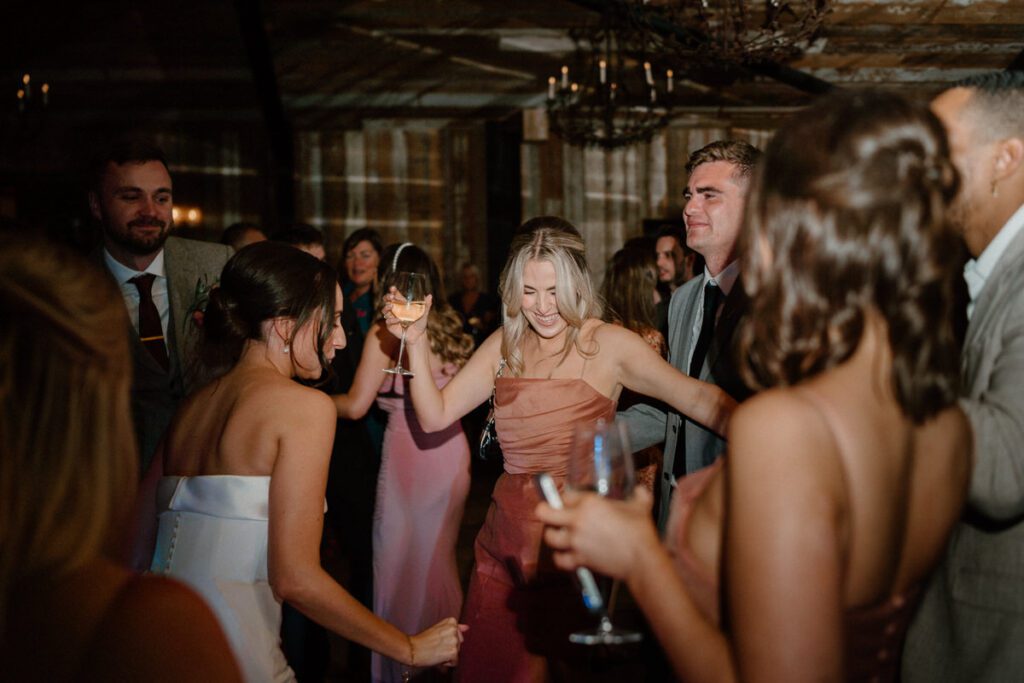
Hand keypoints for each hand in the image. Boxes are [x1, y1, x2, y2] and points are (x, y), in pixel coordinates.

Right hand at [382, 289, 431, 344]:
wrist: (418, 336)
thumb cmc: (420, 323)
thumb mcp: (424, 314)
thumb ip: (426, 305)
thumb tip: (430, 296)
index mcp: (402, 304)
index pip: (395, 295)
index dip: (393, 291)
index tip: (393, 288)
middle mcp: (395, 309)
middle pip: (387, 300)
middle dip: (387, 297)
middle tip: (391, 297)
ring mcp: (392, 317)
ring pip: (385, 310)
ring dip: (386, 307)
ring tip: (391, 307)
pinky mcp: (390, 325)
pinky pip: (388, 321)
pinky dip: (391, 320)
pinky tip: (398, 320)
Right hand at [409, 617, 467, 667]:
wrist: (412, 649)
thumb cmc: (423, 640)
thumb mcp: (439, 629)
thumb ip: (454, 628)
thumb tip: (467, 627)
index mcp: (451, 622)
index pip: (458, 636)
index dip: (447, 640)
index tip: (438, 639)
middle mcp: (454, 629)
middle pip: (459, 644)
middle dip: (449, 648)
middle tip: (436, 646)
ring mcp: (454, 640)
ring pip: (457, 653)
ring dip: (448, 656)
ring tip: (436, 651)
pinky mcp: (453, 652)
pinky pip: (455, 662)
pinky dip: (447, 663)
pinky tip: (438, 658)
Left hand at [536, 486, 658, 580]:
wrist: (641, 559)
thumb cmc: (640, 531)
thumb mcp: (641, 506)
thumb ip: (638, 494)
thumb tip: (639, 490)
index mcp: (590, 503)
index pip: (566, 495)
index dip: (567, 498)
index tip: (571, 501)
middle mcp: (577, 520)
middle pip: (545, 513)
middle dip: (544, 510)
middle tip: (549, 511)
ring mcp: (576, 541)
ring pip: (549, 537)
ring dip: (552, 535)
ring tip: (558, 534)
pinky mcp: (579, 559)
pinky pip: (559, 560)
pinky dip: (560, 558)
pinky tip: (565, 555)